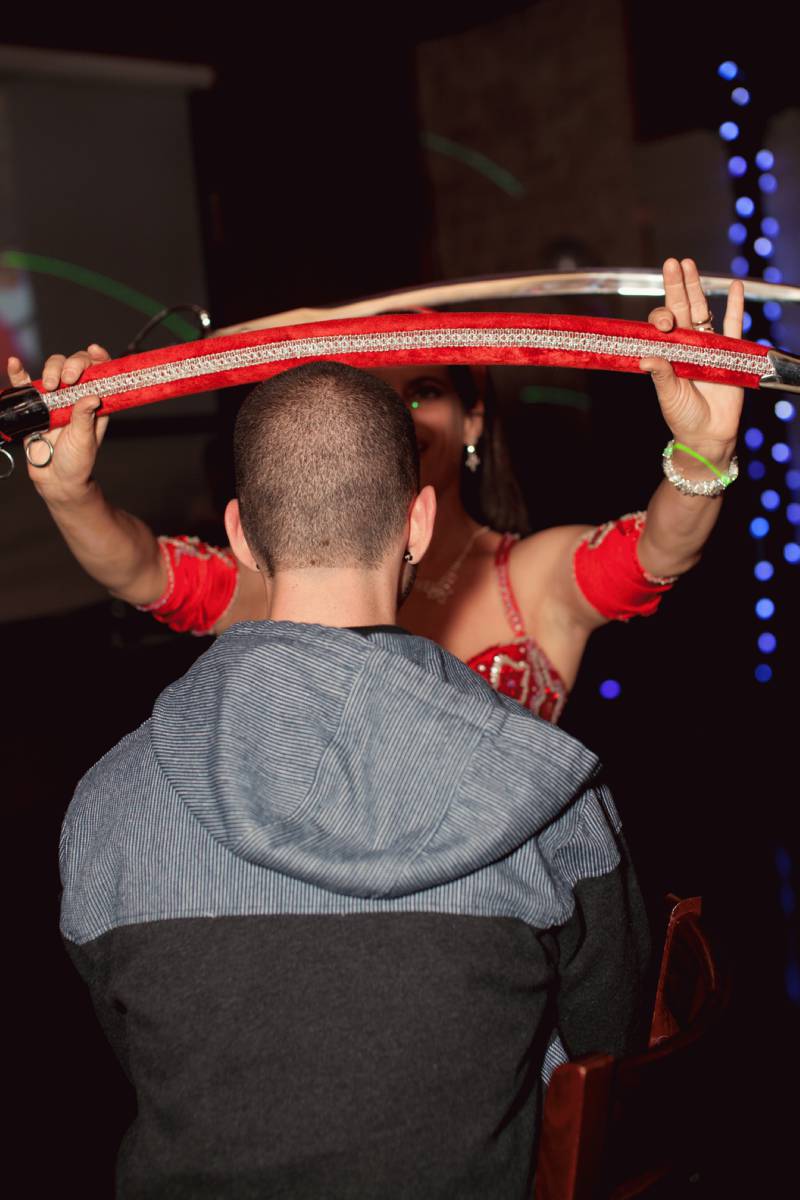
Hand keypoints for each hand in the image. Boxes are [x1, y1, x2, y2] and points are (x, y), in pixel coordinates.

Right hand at [7, 345, 110, 503]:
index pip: (99, 372)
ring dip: (51, 370)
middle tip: (69, 379)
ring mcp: (55, 399)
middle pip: (74, 365)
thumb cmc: (77, 462)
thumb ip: (85, 418)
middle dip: (72, 364)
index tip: (94, 352)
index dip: (98, 358)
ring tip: (52, 386)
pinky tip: (15, 364)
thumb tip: (92, 397)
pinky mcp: (34, 406)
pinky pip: (25, 385)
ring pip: (52, 370)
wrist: (56, 480)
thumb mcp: (85, 440)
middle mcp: (76, 396)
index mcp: (94, 402)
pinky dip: (18, 373)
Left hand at [641, 258, 743, 466]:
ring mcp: (708, 346)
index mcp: (667, 353)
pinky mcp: (730, 352)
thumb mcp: (669, 397)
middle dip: (677, 285)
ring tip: (690, 264)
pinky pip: (734, 325)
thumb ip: (661, 376)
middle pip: (681, 308)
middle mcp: (686, 344)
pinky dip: (735, 305)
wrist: (709, 435)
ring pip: (703, 310)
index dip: (662, 318)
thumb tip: (647, 357)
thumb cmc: (684, 417)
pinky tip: (735, 285)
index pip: (662, 326)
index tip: (664, 324)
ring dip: (698, 288)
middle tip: (673, 262)